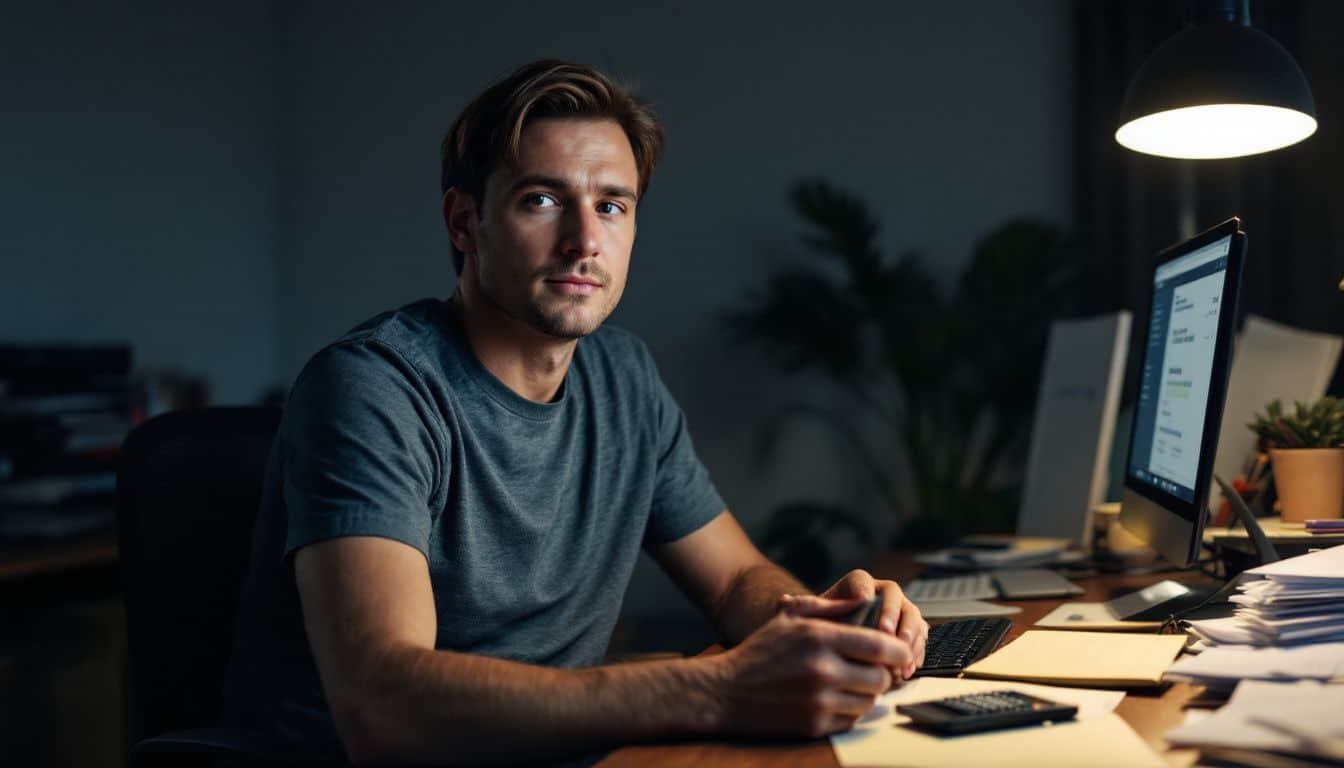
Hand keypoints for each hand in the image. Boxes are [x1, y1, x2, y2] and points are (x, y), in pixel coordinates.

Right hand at [711, 611, 911, 737]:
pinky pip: (851, 720)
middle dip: (880, 673)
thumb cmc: (760, 651)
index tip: (896, 650)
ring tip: (847, 683)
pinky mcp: (815, 725)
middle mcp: (823, 670)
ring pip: (869, 701)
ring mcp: (819, 701)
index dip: (897, 649)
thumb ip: (829, 607)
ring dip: (864, 693)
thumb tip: (865, 602)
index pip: (881, 646)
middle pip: (881, 677)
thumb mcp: (790, 618)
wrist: (725, 690)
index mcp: (820, 638)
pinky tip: (831, 699)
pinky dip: (848, 711)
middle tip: (868, 669)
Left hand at [779, 570, 927, 679]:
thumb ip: (793, 610)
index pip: (863, 581)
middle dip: (894, 616)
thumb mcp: (804, 619)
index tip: (864, 607)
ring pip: (912, 617)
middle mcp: (880, 595)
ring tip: (900, 658)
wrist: (833, 647)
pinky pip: (919, 639)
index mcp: (855, 585)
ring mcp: (897, 614)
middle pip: (895, 596)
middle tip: (888, 636)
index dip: (865, 593)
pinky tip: (906, 670)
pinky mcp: (908, 634)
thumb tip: (783, 601)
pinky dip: (915, 654)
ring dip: (910, 637)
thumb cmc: (820, 631)